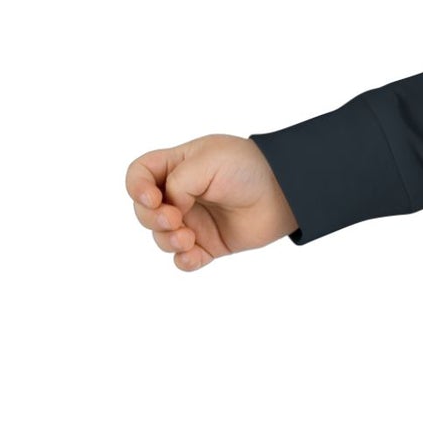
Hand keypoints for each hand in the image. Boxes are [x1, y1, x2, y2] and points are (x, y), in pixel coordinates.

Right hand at [124, 134, 298, 270]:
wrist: (286, 191)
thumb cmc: (249, 168)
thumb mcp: (207, 162)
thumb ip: (177, 183)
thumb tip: (170, 209)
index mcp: (177, 166)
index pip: (139, 175)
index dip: (136, 188)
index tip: (152, 198)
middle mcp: (182, 194)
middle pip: (145, 211)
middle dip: (152, 218)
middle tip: (175, 219)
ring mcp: (195, 220)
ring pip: (162, 237)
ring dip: (167, 240)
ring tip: (188, 238)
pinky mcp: (210, 243)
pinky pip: (185, 259)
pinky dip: (184, 260)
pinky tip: (194, 255)